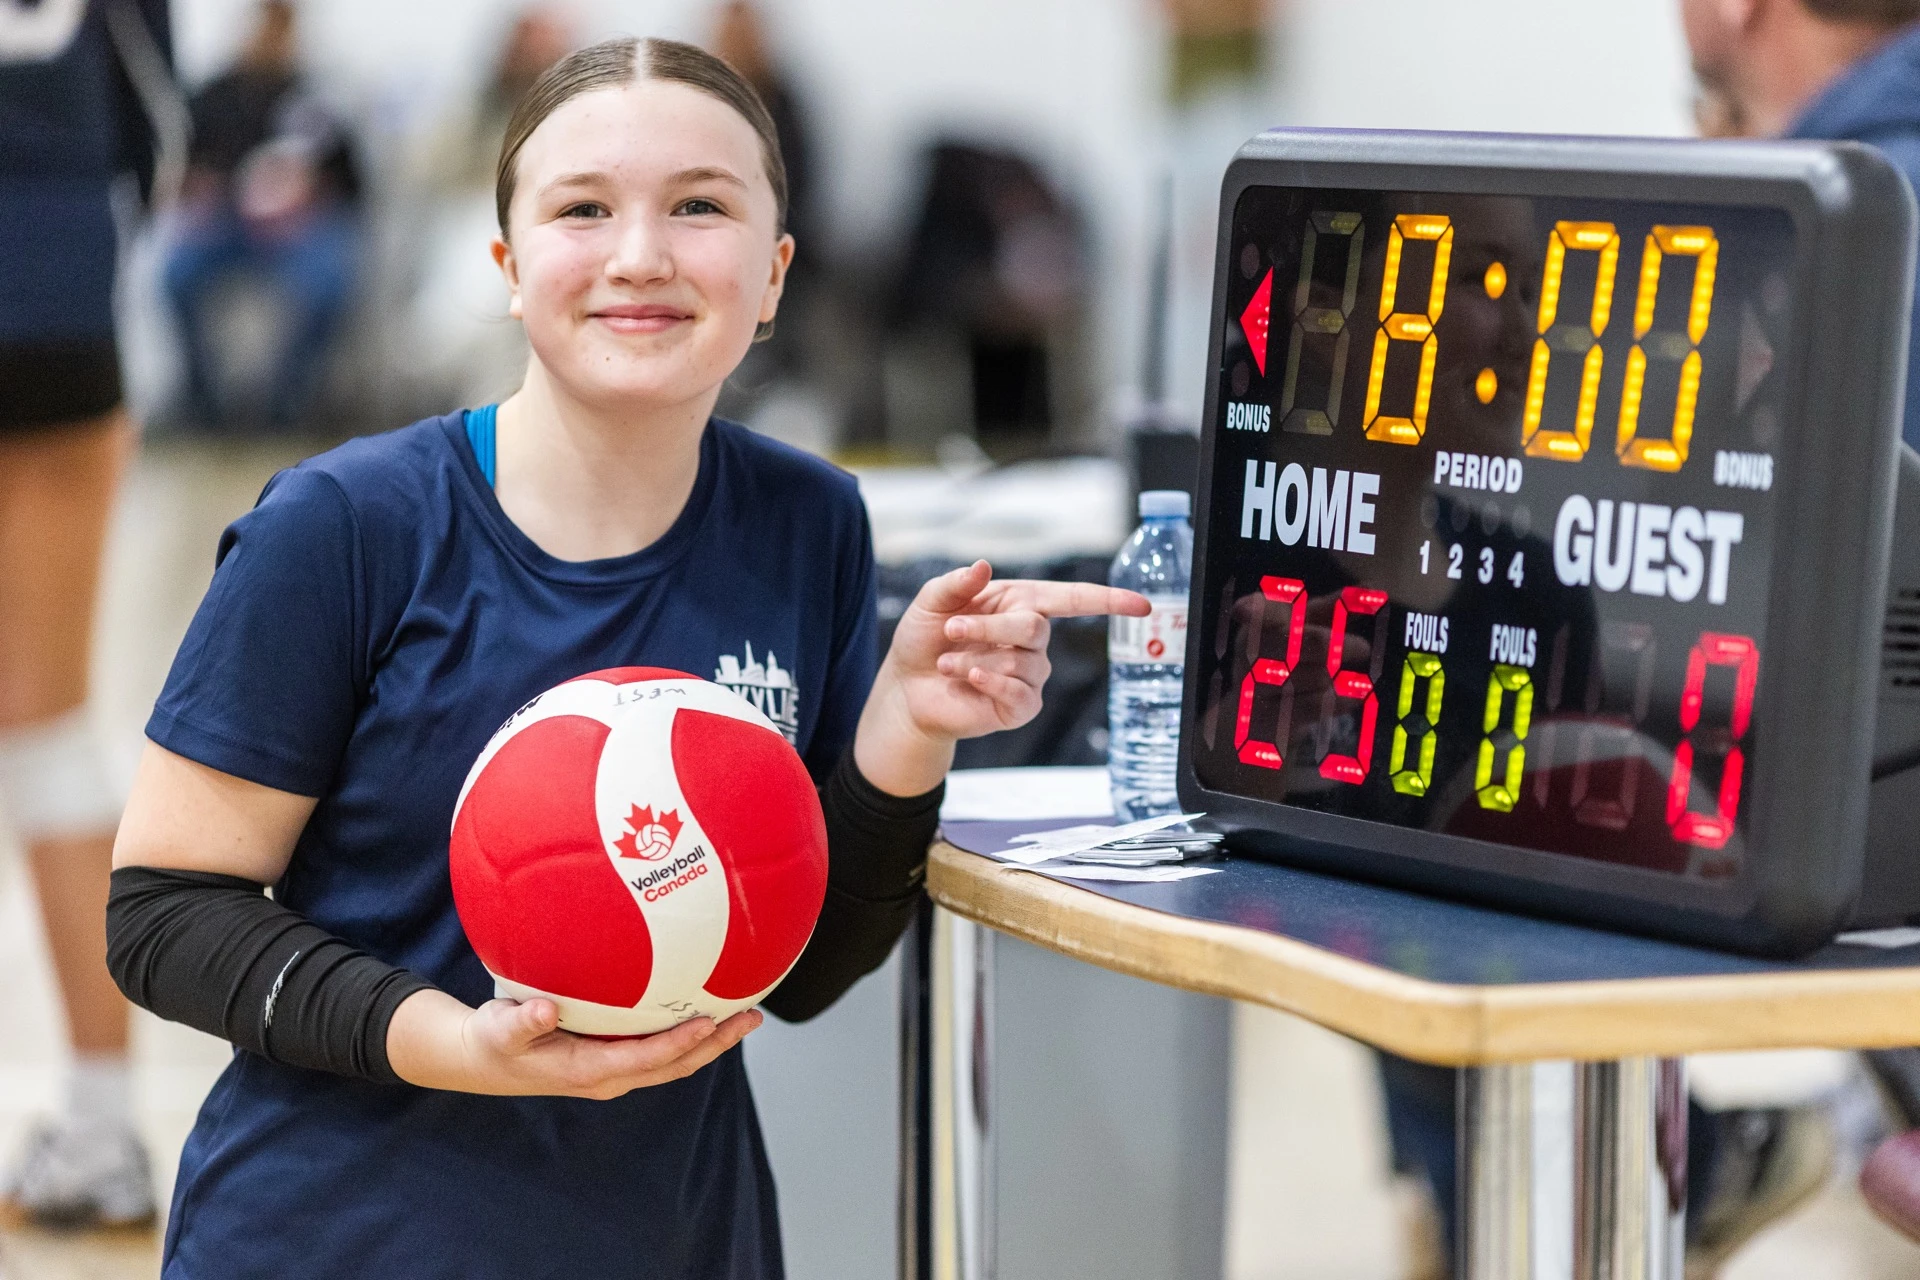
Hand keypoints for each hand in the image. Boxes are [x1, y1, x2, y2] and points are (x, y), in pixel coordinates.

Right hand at [387, 988, 760, 1097]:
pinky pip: (662, 1047)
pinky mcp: (617, 1056)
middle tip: (752, 1017)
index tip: (710, 1022)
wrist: (485, 1059)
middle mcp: (611, 1075)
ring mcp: (617, 1069)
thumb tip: (543, 1009)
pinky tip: (710, 1007)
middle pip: (675, 1063)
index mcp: (588, 1071)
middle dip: (716, 1043)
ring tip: (747, 1013)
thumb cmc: (495, 1041)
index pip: (645, 1059)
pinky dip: (691, 1032)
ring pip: (675, 1059)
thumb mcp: (500, 1030)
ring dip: (713, 1040)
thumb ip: (521, 1020)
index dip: (679, 1043)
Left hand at [854, 560, 1149, 795]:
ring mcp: (1029, 674)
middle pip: (1034, 627)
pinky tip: (969, 679)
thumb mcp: (930, 603)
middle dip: (990, 627)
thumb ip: (955, 583)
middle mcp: (1030, 639)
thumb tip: (984, 565)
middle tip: (951, 630)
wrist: (908, 689)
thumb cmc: (924, 640)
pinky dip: (992, 682)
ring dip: (976, 657)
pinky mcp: (1020, 706)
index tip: (1142, 605)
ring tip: (946, 663)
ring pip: (1024, 661)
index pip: (1073, 599)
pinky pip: (1022, 693)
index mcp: (1019, 604)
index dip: (1108, 600)